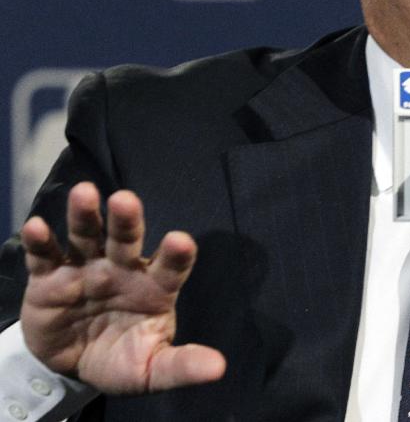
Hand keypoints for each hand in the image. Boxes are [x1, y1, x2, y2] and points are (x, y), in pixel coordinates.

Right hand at [19, 182, 225, 393]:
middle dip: (127, 219)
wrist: (74, 366)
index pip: (171, 265)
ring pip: (88, 236)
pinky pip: (45, 256)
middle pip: (127, 239)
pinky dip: (40, 241)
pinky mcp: (50, 278)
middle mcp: (123, 268)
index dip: (176, 254)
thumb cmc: (123, 358)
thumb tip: (218, 368)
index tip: (180, 241)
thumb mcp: (152, 369)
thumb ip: (182, 365)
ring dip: (85, 216)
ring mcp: (87, 268)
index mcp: (155, 286)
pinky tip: (37, 227)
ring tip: (85, 193)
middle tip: (125, 200)